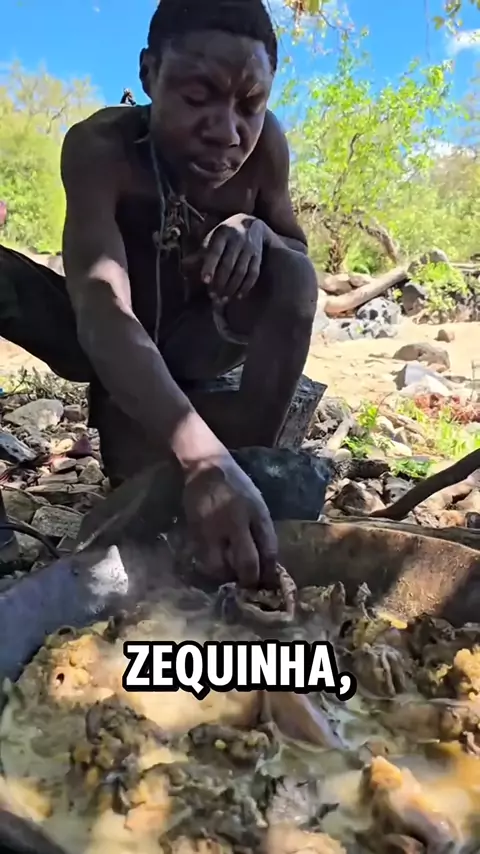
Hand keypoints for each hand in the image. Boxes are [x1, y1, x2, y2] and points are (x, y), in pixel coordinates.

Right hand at [182, 453, 277, 588]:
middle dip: (250, 580)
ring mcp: (213, 529)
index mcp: (256, 514)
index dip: (269, 571)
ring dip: (227, 576)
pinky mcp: (195, 532)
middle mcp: (235, 524)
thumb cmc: (236, 485)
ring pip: (221, 568)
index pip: (268, 551)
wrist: (205, 467)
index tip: (268, 581)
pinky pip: (204, 559)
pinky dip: (211, 566)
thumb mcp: (257, 504)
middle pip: (246, 564)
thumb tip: (265, 561)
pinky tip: (216, 563)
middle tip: (249, 585)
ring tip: (230, 575)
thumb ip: (261, 531)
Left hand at [200, 214, 266, 303]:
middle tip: (213, 296)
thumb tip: (183, 265)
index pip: (215, 251)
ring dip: (231, 287)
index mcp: (222, 233)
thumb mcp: (212, 239)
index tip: (205, 281)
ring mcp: (250, 248)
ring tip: (223, 299)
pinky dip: (246, 287)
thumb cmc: (226, 235)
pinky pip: (253, 274)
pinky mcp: (258, 256)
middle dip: (220, 282)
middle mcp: (237, 239)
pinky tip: (238, 296)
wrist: (253, 225)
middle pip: (229, 264)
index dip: (210, 266)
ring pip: (241, 271)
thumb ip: (200, 254)